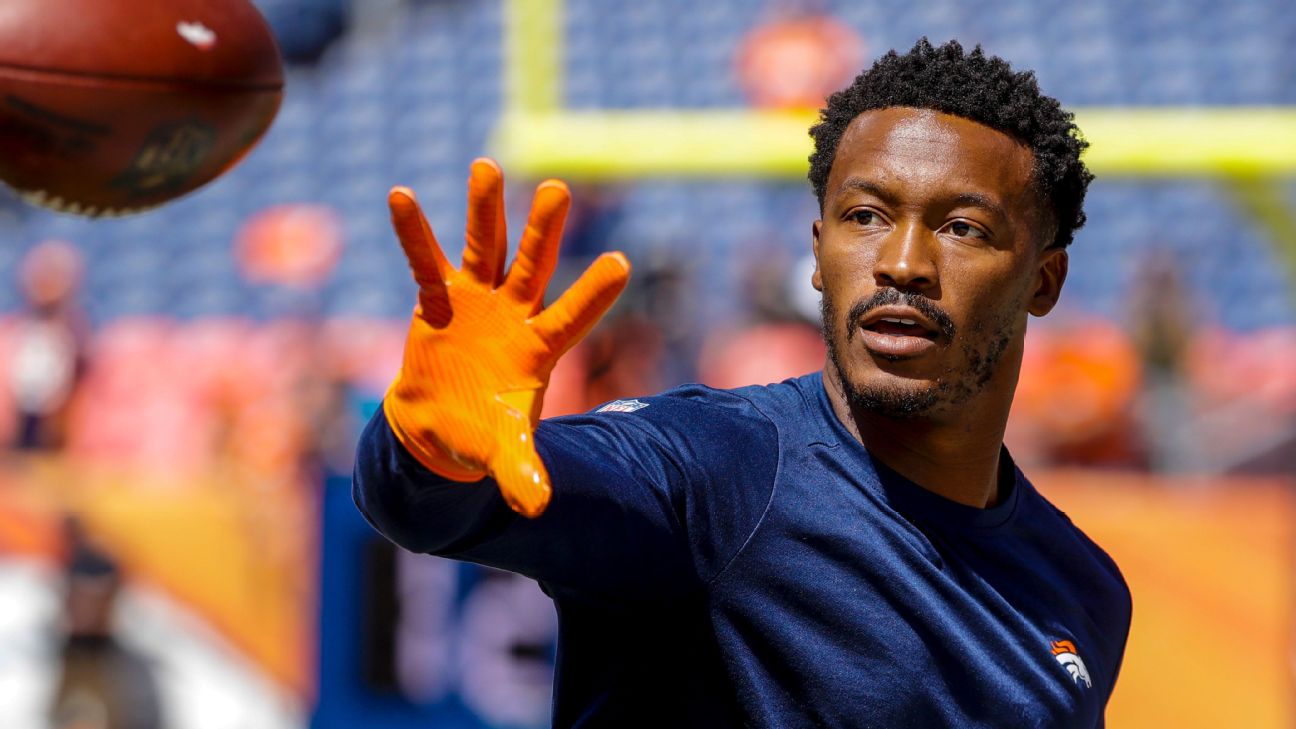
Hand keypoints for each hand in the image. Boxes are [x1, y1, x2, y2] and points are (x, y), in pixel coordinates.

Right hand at [383, 158, 629, 516]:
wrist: (441, 427)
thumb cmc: (482, 434)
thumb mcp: (503, 455)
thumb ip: (522, 474)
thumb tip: (537, 508)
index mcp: (539, 349)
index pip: (572, 316)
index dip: (593, 293)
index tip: (622, 261)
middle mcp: (514, 314)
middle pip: (531, 266)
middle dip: (543, 230)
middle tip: (559, 188)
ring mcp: (477, 302)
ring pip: (484, 248)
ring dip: (484, 210)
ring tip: (487, 165)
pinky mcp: (438, 301)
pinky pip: (424, 262)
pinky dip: (413, 233)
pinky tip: (400, 195)